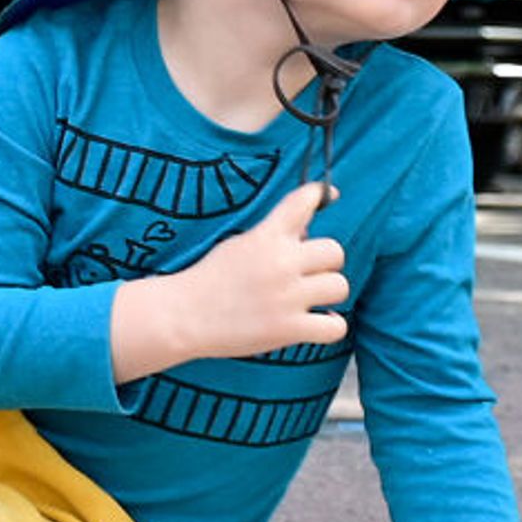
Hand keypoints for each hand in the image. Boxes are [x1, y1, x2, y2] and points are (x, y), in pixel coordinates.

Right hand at [174, 180, 348, 362]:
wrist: (182, 315)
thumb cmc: (210, 280)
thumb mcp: (237, 245)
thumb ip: (272, 235)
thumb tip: (308, 229)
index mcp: (264, 237)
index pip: (301, 203)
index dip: (318, 194)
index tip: (327, 194)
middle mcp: (280, 262)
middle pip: (335, 252)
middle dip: (323, 263)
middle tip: (306, 274)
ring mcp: (287, 296)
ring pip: (339, 287)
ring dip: (325, 295)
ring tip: (306, 300)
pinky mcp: (290, 328)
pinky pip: (336, 326)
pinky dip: (328, 326)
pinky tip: (312, 323)